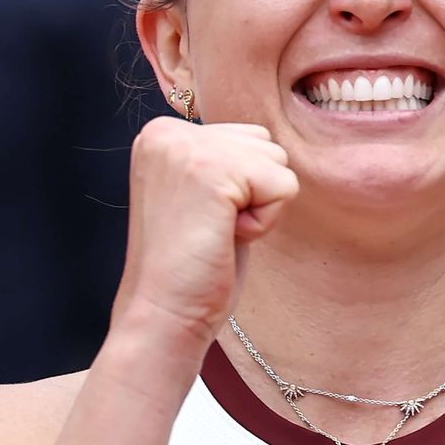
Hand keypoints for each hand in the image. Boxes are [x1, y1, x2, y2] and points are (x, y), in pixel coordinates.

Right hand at [110, 117, 298, 351]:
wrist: (162, 313)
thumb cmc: (187, 266)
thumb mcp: (200, 195)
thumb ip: (221, 160)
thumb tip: (266, 145)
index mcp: (160, 133)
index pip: (246, 137)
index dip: (241, 188)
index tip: (200, 218)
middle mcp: (167, 131)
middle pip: (265, 144)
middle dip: (253, 193)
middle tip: (209, 228)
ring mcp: (187, 147)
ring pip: (277, 161)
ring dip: (259, 207)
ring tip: (215, 232)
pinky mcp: (213, 171)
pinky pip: (284, 187)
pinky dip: (265, 223)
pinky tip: (226, 238)